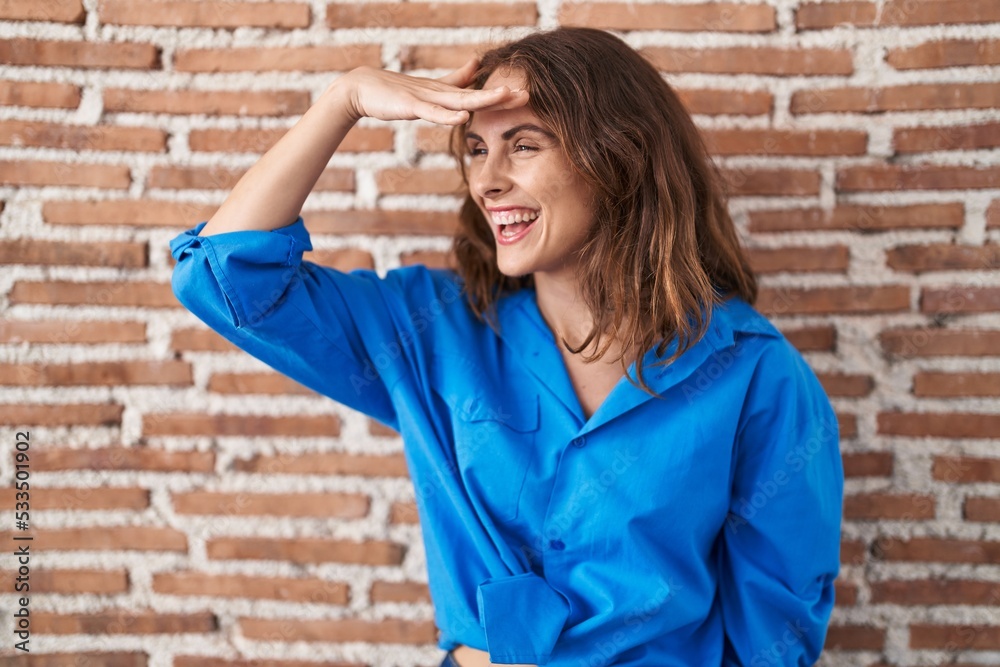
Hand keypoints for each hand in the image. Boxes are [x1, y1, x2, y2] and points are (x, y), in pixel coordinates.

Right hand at [339, 57, 528, 124]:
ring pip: (458, 100)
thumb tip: (476, 65)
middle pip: (475, 95)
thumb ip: (453, 80)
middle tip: (527, 94)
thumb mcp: (429, 87)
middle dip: (501, 96)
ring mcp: (425, 98)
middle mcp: (439, 93)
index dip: (500, 95)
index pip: (477, 94)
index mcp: (445, 93)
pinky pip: (432, 112)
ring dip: (482, 99)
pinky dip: (448, 114)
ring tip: (505, 96)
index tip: (525, 95)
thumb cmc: (394, 92)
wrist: (361, 88)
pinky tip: (464, 116)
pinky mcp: (410, 105)